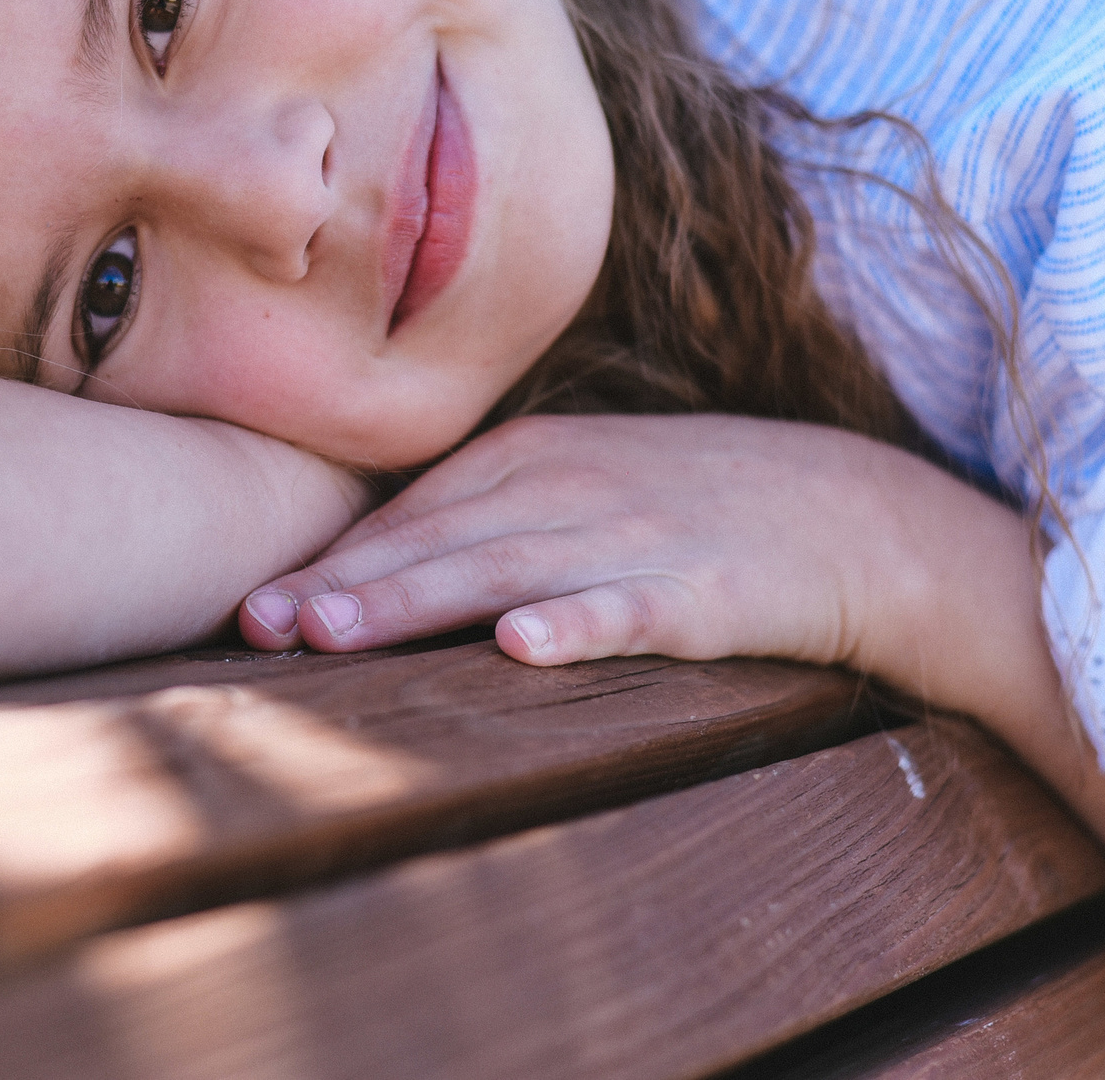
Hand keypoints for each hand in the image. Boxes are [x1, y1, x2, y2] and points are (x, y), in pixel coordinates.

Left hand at [235, 414, 1000, 679]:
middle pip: (439, 540)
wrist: (851, 513)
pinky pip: (627, 610)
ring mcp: (632, 536)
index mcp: (531, 456)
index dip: (333, 558)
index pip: (411, 511)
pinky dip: (576, 624)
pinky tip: (524, 647)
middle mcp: (569, 486)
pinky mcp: (700, 592)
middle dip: (346, 584)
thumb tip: (368, 570)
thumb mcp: (580, 486)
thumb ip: (484, 517)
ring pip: (504, 571)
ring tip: (335, 633)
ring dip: (415, 601)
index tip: (252, 607)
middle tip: (261, 623)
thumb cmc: (692, 505)